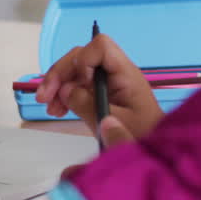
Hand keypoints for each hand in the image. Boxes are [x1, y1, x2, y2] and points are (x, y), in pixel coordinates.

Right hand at [34, 33, 162, 143]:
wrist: (157, 152)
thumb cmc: (142, 135)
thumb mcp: (112, 123)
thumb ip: (87, 105)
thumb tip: (65, 90)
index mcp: (125, 74)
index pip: (101, 47)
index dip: (83, 60)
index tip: (77, 84)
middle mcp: (115, 72)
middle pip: (81, 57)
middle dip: (59, 74)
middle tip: (44, 98)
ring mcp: (106, 82)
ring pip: (75, 71)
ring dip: (57, 86)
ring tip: (50, 108)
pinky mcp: (101, 92)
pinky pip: (78, 85)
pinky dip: (64, 94)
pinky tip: (57, 110)